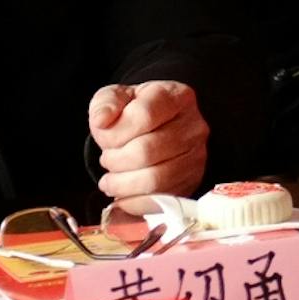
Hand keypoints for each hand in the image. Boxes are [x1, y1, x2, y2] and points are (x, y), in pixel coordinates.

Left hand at [91, 81, 212, 199]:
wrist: (154, 130)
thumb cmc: (134, 113)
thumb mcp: (116, 97)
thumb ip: (106, 103)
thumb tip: (102, 120)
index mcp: (176, 96)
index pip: (144, 115)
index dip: (116, 131)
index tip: (103, 134)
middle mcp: (194, 126)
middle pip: (147, 151)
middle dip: (116, 160)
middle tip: (107, 159)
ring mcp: (196, 157)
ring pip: (154, 179)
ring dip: (122, 183)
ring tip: (111, 178)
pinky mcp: (191, 182)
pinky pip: (160, 200)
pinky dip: (134, 202)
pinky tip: (122, 194)